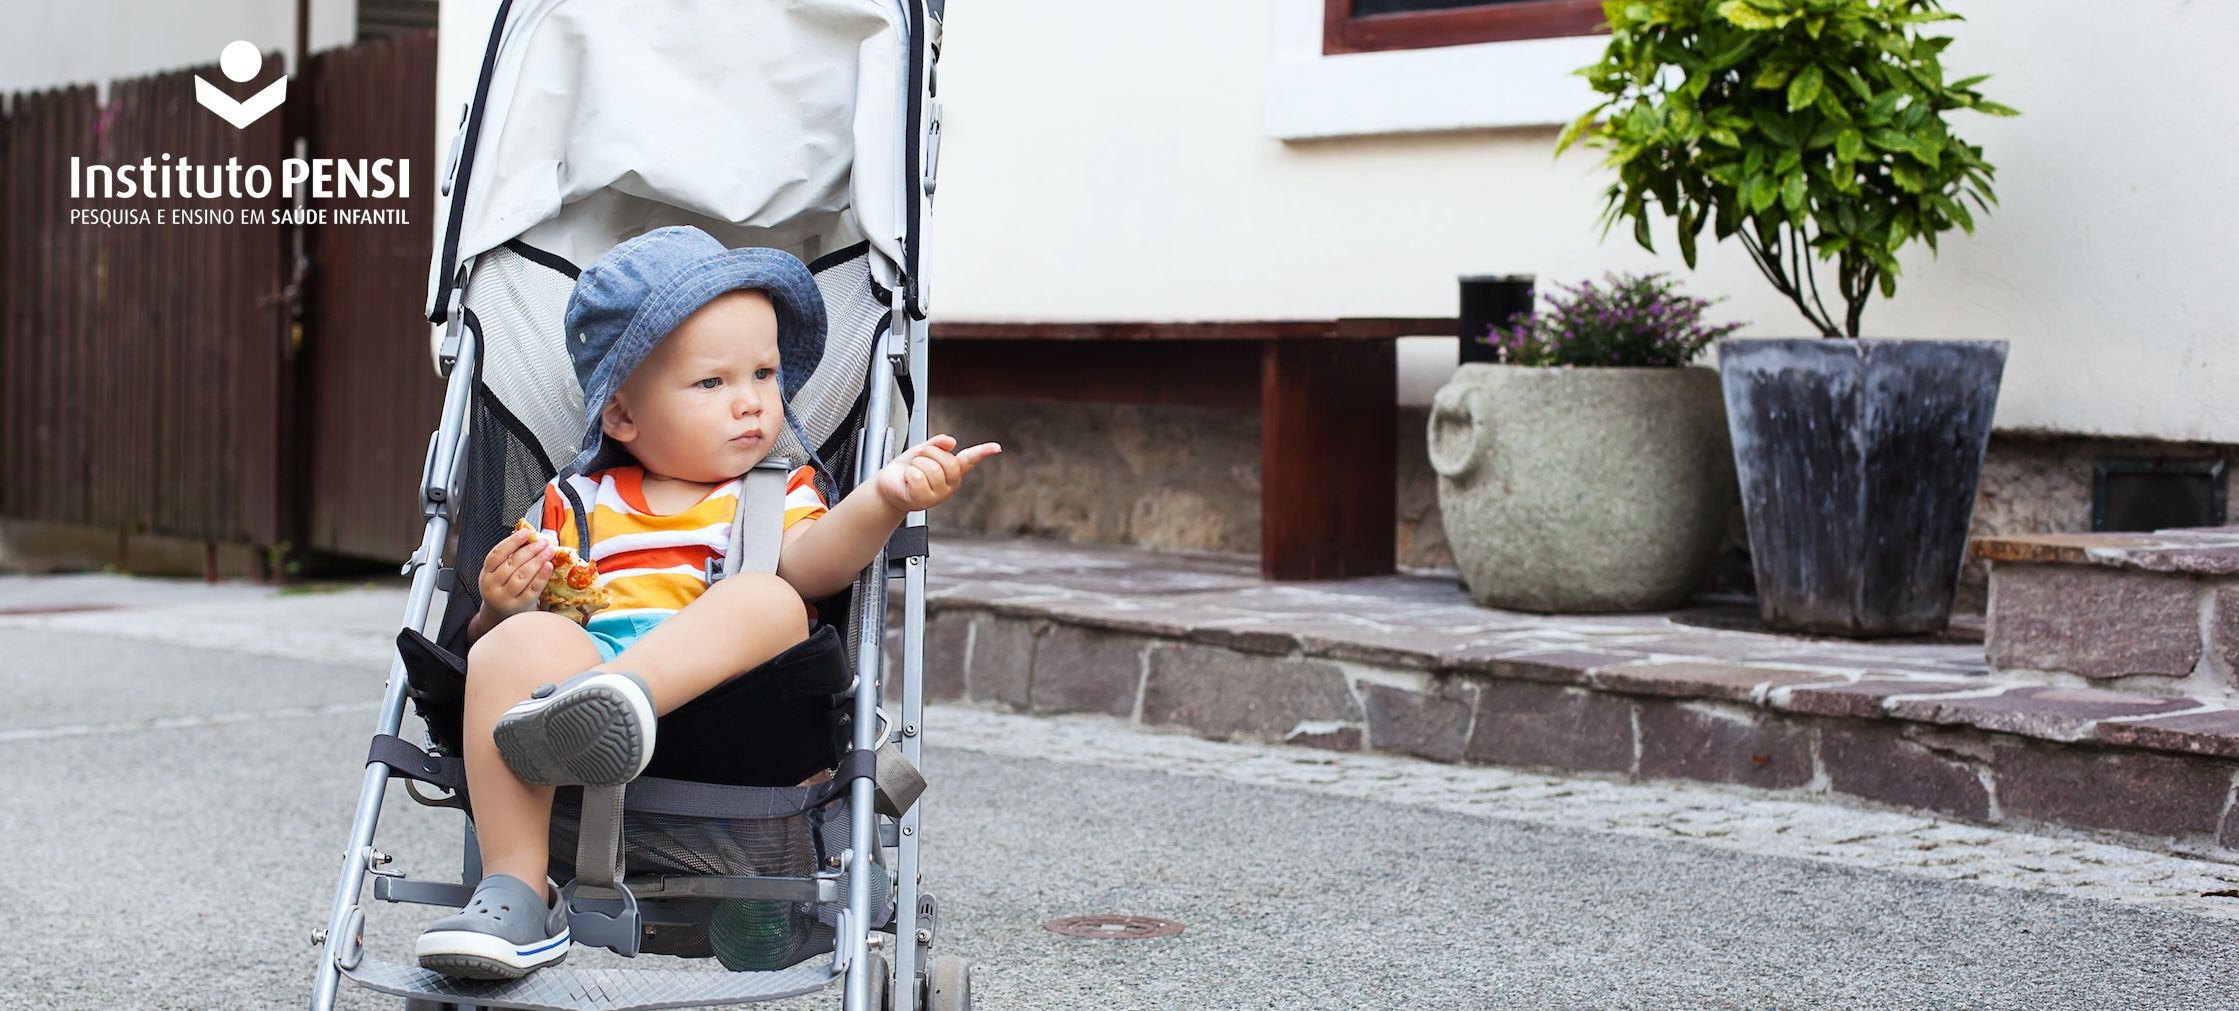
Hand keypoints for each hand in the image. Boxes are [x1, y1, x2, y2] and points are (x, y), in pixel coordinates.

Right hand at [477, 526, 553, 620]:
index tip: (526, 532)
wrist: (501, 617)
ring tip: (549, 551)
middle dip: (530, 550)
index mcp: (486, 574)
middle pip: (512, 563)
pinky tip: (549, 566)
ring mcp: (506, 598)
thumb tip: (530, 537)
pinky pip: (533, 589)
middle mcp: (492, 586)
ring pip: (522, 575)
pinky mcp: (520, 606)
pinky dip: (541, 576)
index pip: (496, 554)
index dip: (511, 541)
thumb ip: (509, 558)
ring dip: (537, 560)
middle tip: (544, 542)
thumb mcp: (499, 574)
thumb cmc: (504, 589)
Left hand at [875, 435, 999, 512]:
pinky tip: (908, 480)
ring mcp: (938, 494)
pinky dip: (909, 474)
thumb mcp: (922, 451)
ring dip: (917, 465)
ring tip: (912, 472)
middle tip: (919, 461)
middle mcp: (949, 484)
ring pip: (932, 468)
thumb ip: (936, 444)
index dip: (983, 452)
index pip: (970, 459)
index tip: (996, 447)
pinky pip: (918, 477)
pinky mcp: (924, 500)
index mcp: (951, 471)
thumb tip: (951, 441)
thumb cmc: (906, 470)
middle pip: (947, 461)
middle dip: (928, 454)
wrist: (888, 486)